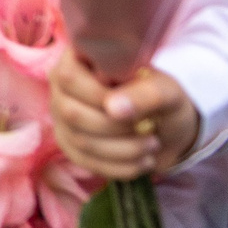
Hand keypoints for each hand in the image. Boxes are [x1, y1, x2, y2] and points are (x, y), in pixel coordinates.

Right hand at [49, 52, 199, 179]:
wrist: (166, 127)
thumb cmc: (161, 98)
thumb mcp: (164, 91)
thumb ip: (144, 94)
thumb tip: (113, 109)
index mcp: (78, 61)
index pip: (68, 78)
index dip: (98, 96)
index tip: (133, 108)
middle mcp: (62, 88)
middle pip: (72, 113)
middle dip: (117, 128)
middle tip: (150, 130)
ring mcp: (62, 119)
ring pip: (80, 141)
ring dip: (124, 149)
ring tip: (153, 145)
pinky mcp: (70, 146)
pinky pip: (87, 162)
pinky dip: (121, 167)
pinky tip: (144, 161)